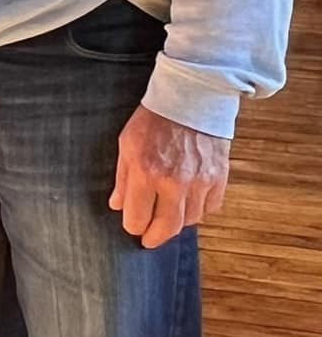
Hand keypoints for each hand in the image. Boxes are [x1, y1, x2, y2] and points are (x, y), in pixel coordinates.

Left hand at [108, 104, 229, 249]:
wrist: (190, 98)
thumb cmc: (154, 119)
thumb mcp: (127, 144)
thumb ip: (122, 178)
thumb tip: (117, 205)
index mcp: (146, 172)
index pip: (137, 218)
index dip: (133, 225)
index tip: (133, 225)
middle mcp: (174, 181)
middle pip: (166, 228)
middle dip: (155, 237)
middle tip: (149, 239)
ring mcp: (200, 181)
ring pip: (189, 221)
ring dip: (177, 221)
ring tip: (168, 214)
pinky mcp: (219, 177)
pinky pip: (210, 208)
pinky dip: (199, 209)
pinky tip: (189, 201)